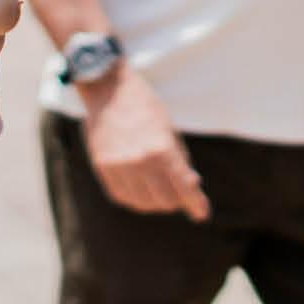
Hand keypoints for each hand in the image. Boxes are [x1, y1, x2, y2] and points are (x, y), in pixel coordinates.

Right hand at [81, 64, 211, 220]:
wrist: (109, 89)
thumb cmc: (145, 107)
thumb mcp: (170, 130)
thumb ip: (180, 161)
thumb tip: (192, 186)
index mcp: (162, 150)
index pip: (184, 188)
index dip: (196, 204)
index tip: (202, 214)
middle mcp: (140, 162)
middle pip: (164, 201)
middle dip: (175, 201)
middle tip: (178, 195)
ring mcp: (119, 166)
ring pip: (142, 203)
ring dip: (155, 202)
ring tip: (158, 191)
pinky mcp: (102, 167)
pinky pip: (122, 197)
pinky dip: (134, 198)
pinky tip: (140, 190)